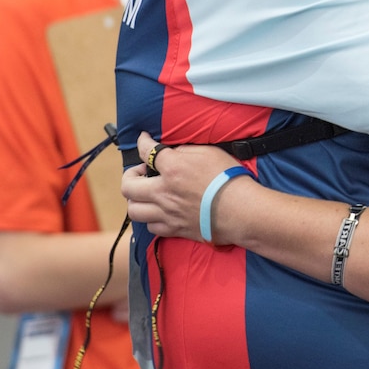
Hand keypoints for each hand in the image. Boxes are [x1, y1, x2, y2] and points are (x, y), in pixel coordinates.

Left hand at [120, 132, 240, 241]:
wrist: (241, 210)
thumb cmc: (229, 179)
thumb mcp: (210, 153)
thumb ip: (186, 150)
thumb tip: (172, 153)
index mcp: (173, 169)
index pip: (146, 151)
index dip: (142, 142)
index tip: (143, 139)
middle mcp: (164, 192)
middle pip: (127, 186)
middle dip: (129, 175)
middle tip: (141, 172)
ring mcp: (167, 213)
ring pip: (133, 210)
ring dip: (135, 199)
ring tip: (145, 194)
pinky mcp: (175, 229)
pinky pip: (151, 227)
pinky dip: (150, 218)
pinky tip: (159, 211)